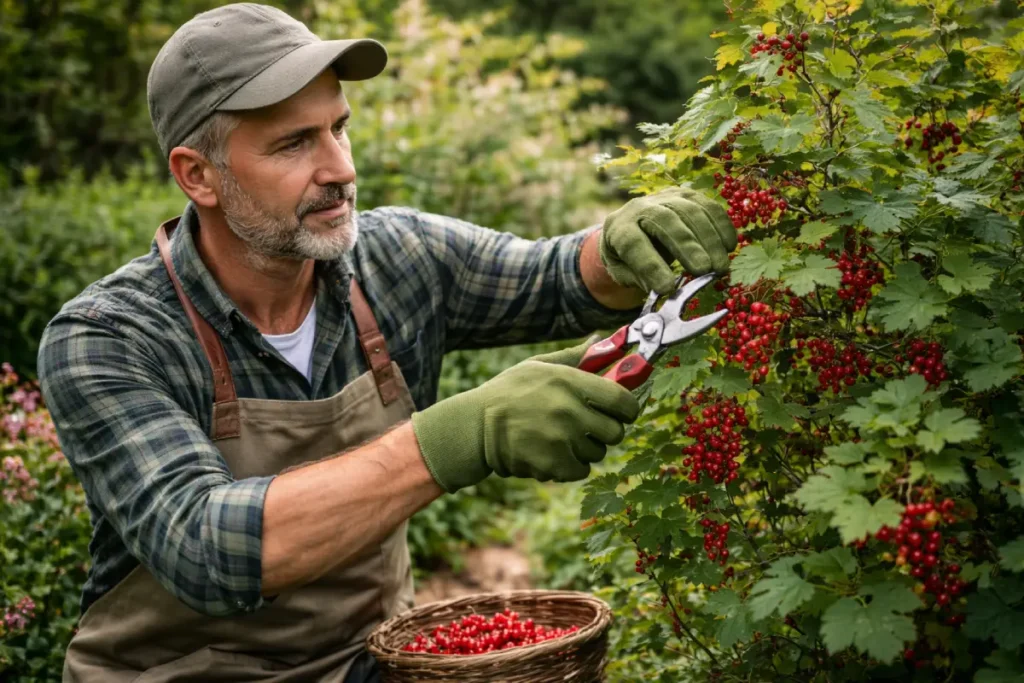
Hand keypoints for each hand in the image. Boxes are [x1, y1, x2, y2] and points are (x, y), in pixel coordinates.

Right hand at [410, 336, 640, 492]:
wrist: (475, 427)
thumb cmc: (508, 393)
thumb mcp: (538, 366)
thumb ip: (575, 356)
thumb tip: (602, 339)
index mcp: (570, 381)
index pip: (624, 401)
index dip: (627, 409)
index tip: (619, 412)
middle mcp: (570, 409)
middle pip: (615, 432)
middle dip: (604, 431)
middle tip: (586, 427)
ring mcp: (563, 439)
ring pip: (597, 453)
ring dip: (585, 449)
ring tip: (560, 439)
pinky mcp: (553, 464)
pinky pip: (581, 471)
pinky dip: (570, 466)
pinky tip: (552, 453)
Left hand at [598, 187, 737, 294]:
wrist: (631, 226)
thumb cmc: (626, 257)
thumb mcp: (622, 272)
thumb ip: (639, 279)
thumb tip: (666, 289)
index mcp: (618, 228)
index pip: (632, 244)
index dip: (651, 266)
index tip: (668, 288)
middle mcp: (639, 207)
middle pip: (665, 221)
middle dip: (687, 247)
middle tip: (704, 271)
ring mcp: (665, 197)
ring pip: (690, 211)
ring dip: (709, 240)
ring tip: (720, 267)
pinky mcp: (686, 195)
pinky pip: (708, 206)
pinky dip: (722, 226)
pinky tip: (730, 246)